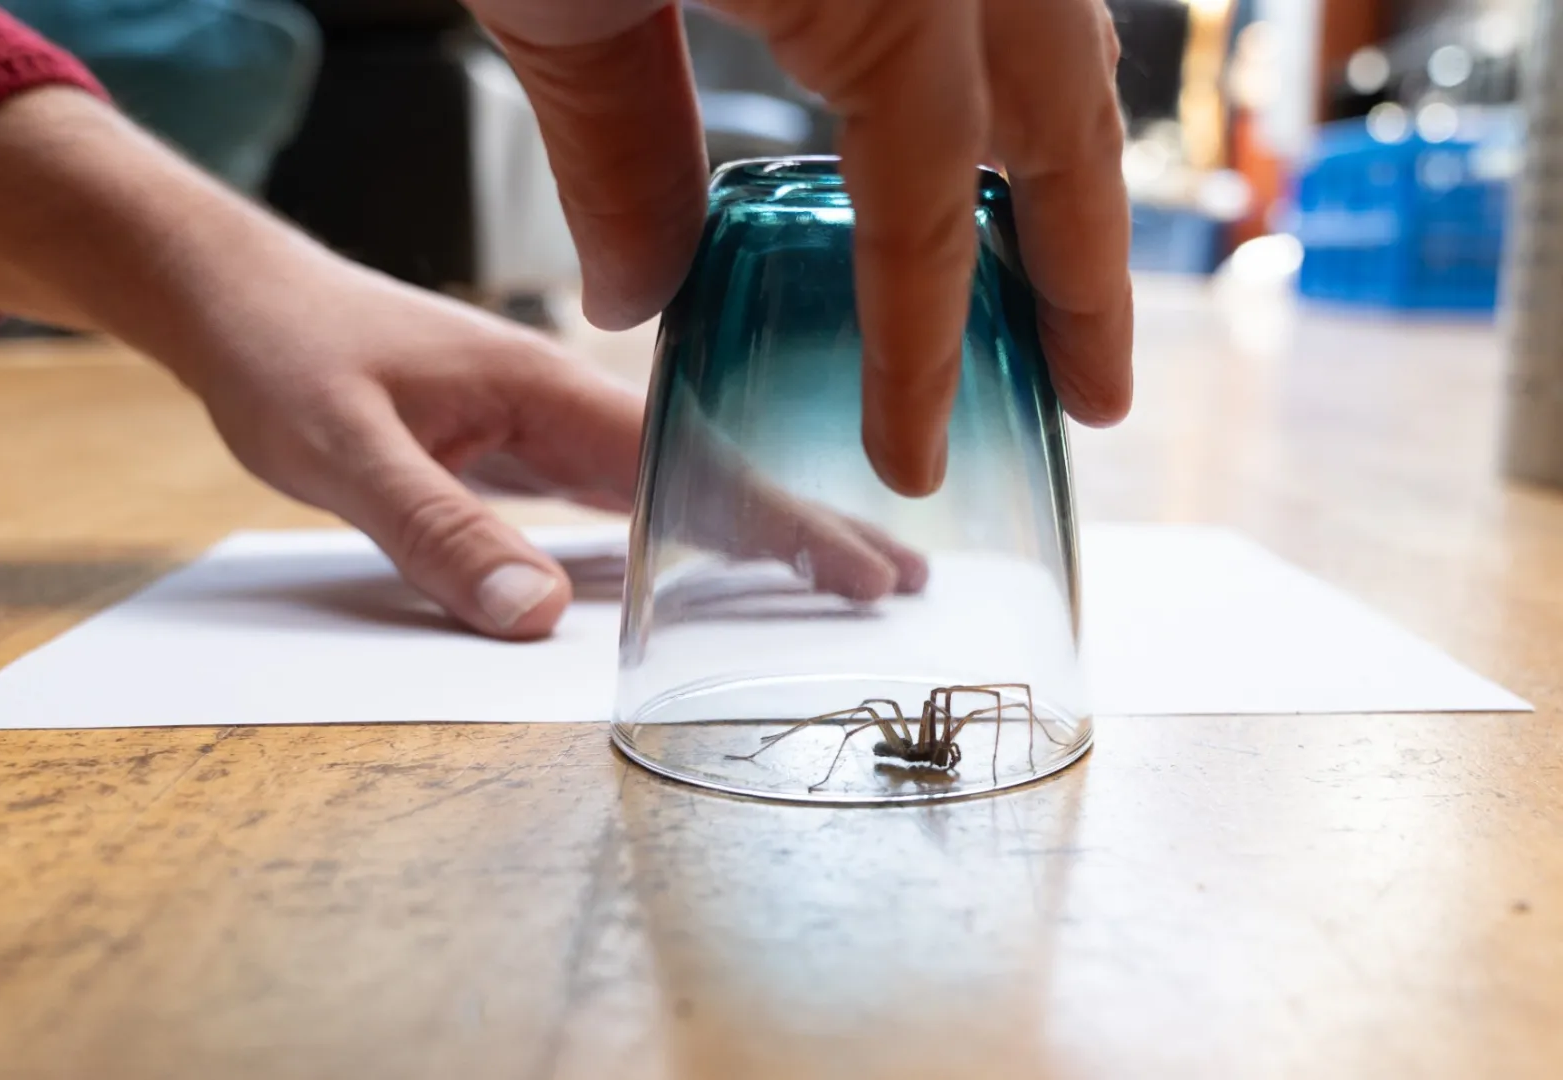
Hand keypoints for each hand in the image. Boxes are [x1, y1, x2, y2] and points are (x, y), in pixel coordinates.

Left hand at [0, 88, 922, 637]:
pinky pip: (611, 496)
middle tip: (895, 584)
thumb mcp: (341, 450)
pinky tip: (700, 564)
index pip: (687, 462)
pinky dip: (672, 529)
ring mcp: (540, 421)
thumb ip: (436, 530)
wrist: (232, 300)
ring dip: (747, 530)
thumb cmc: (282, 355)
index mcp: (543, 388)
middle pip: (704, 472)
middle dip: (799, 526)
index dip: (778, 521)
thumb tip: (536, 620)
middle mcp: (559, 401)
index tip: (863, 569)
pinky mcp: (512, 443)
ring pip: (667, 484)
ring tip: (832, 580)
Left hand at [460, 0, 1134, 494]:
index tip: (913, 462)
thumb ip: (615, 146)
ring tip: (1054, 285)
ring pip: (1060, 43)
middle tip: (1094, 398)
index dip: (924, 353)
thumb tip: (644, 293)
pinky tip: (977, 134)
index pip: (924, 211)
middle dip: (1085, 276)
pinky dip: (1010, 76)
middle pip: (1066, 124)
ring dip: (1064, 172)